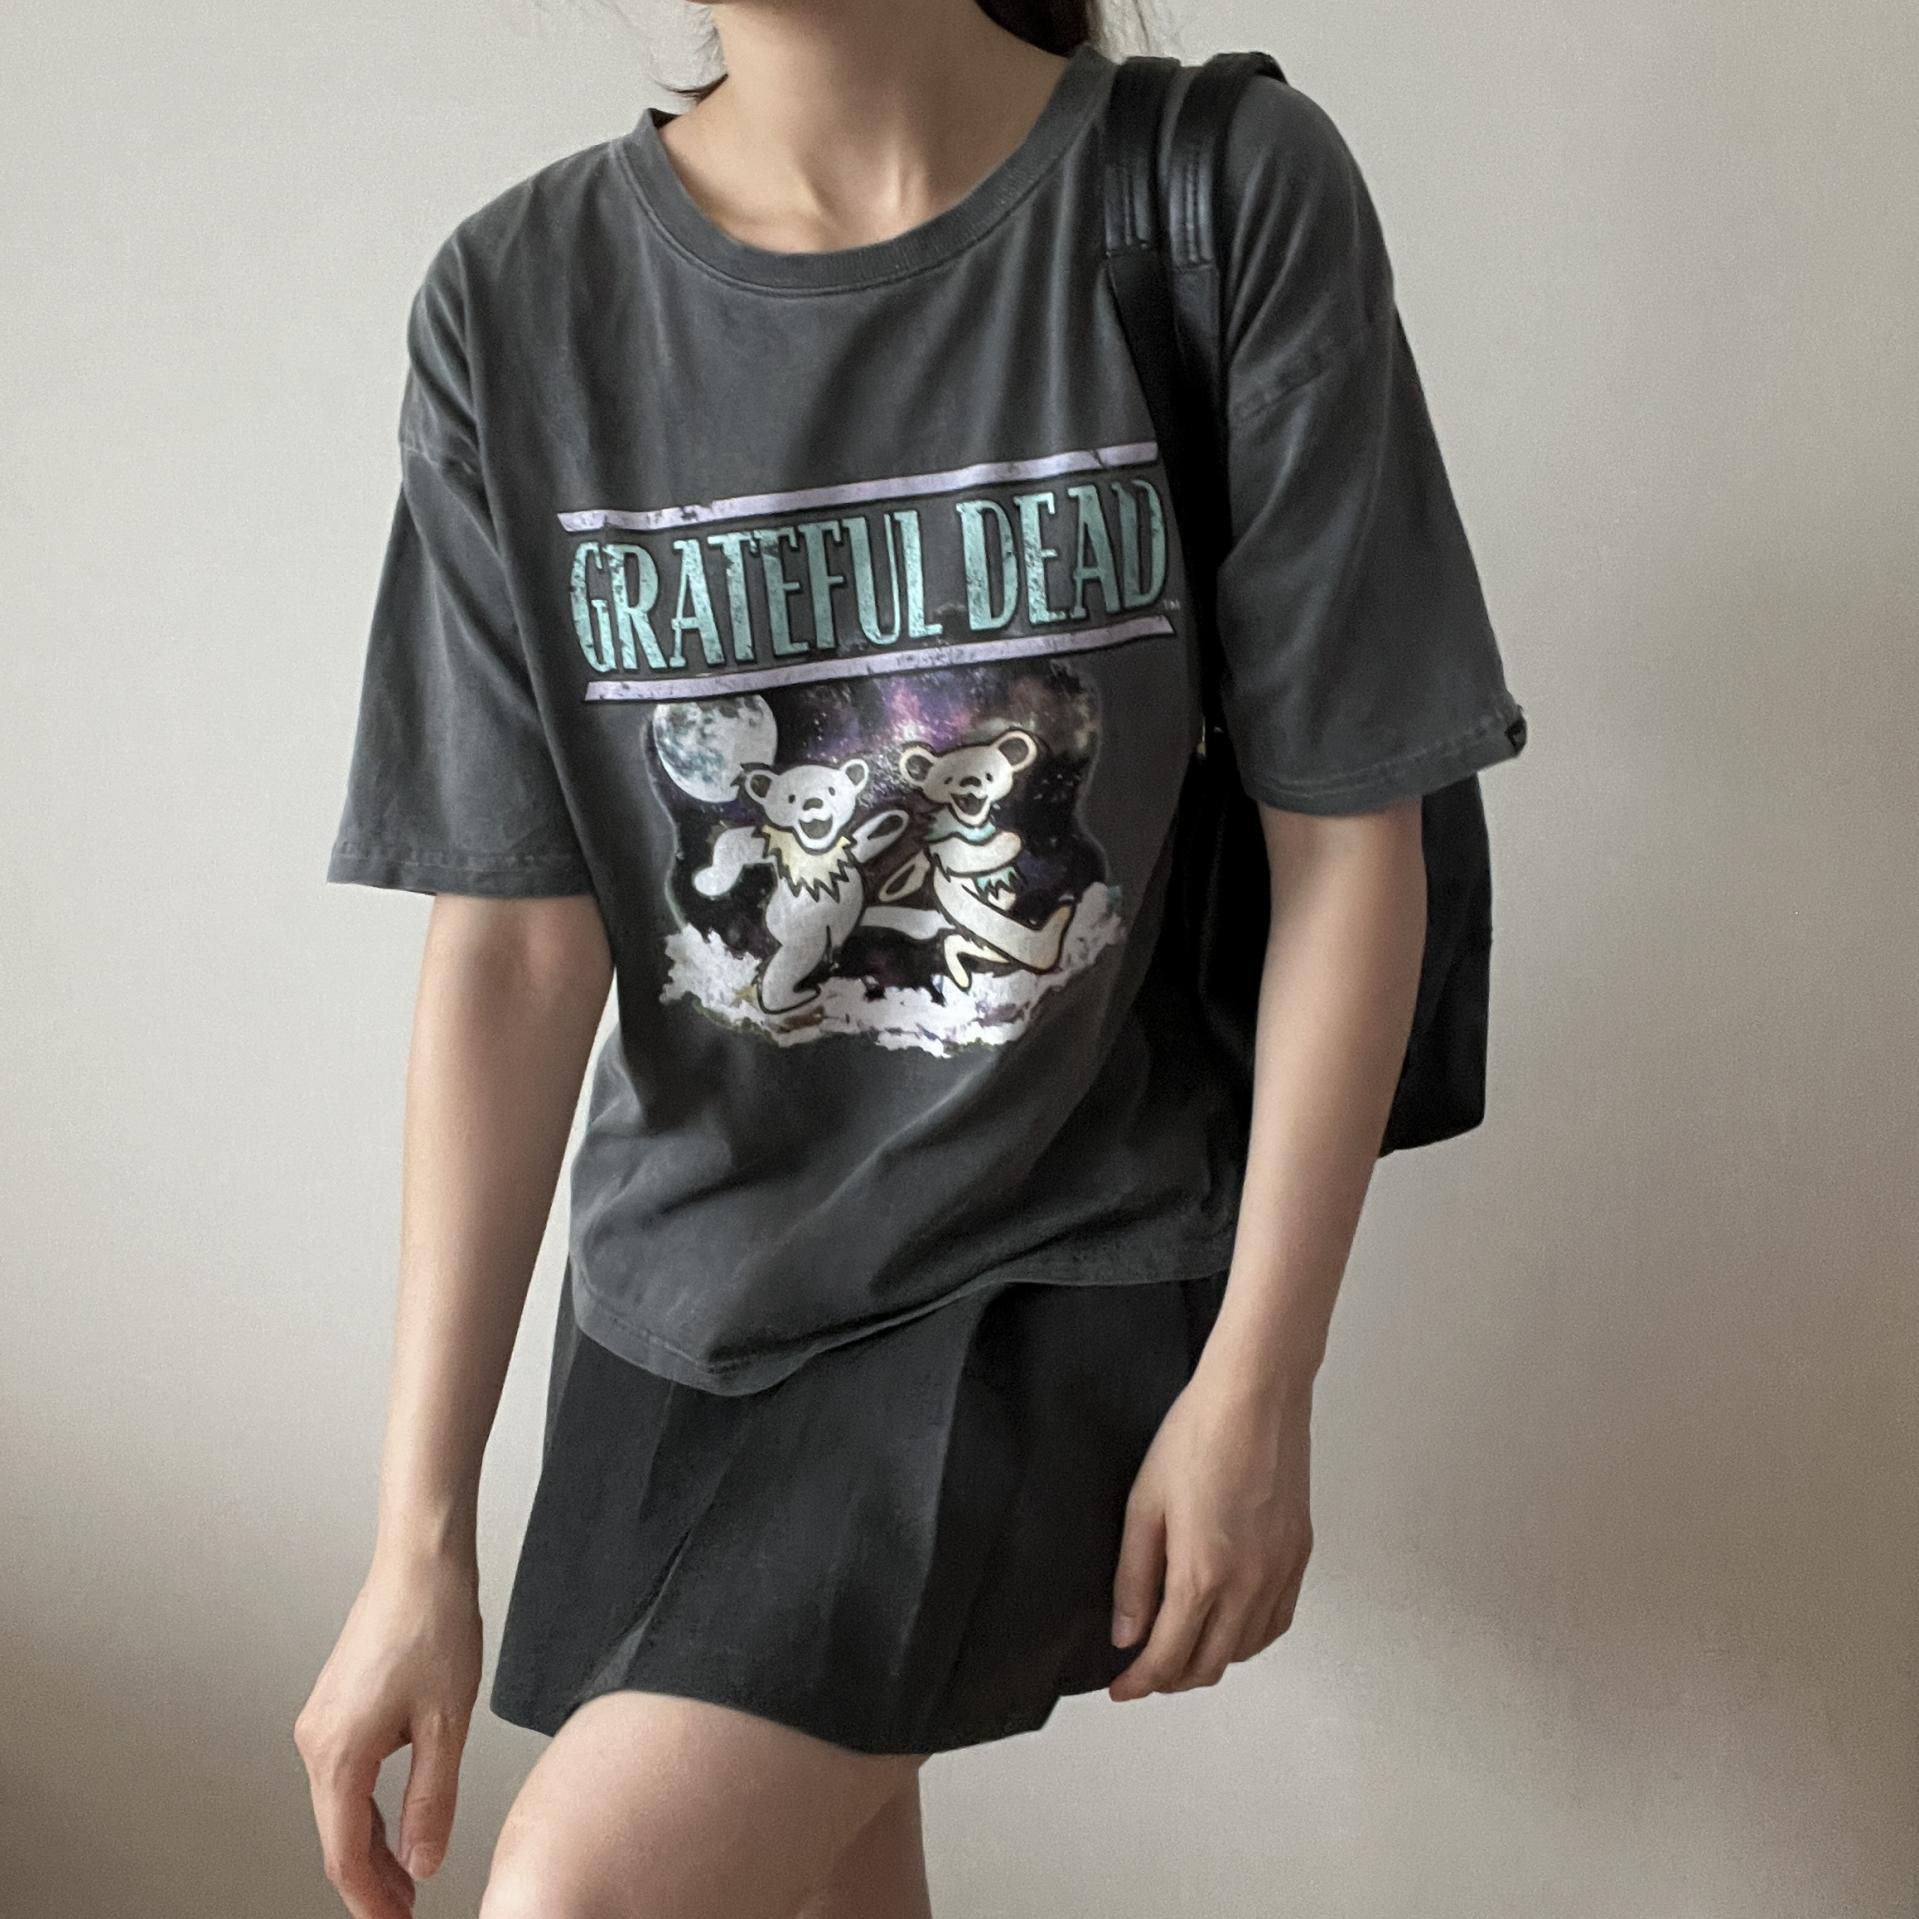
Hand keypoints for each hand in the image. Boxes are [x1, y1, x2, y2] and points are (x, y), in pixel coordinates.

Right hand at [293, 1548, 482, 1916]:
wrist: (420, 1561)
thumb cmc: (435, 1626)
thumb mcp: (447, 1723)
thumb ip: (432, 1800)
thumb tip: (423, 1863)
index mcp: (337, 1752)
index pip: (345, 1854)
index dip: (371, 1899)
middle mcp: (315, 1741)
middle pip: (337, 1835)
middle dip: (371, 1880)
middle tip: (406, 1913)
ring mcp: (320, 1721)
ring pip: (338, 1806)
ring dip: (369, 1845)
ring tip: (408, 1877)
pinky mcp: (334, 1705)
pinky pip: (343, 1775)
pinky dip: (366, 1808)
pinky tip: (394, 1821)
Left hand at [1106, 1361, 1313, 1701]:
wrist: (1256, 1397)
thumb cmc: (1197, 1436)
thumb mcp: (1144, 1504)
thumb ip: (1135, 1577)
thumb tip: (1127, 1634)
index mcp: (1203, 1575)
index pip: (1169, 1657)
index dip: (1141, 1682)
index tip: (1122, 1688)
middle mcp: (1249, 1585)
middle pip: (1210, 1664)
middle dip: (1172, 1678)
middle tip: (1145, 1669)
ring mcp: (1280, 1572)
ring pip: (1247, 1650)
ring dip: (1211, 1660)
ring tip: (1181, 1646)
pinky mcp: (1300, 1555)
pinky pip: (1276, 1621)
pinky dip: (1249, 1638)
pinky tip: (1229, 1624)